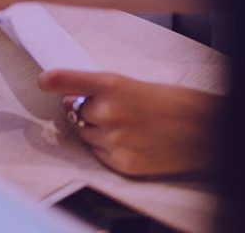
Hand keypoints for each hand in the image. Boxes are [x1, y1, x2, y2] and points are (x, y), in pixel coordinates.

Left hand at [39, 69, 220, 176]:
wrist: (201, 130)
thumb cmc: (168, 102)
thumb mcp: (131, 84)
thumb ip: (99, 89)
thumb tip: (69, 98)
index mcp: (112, 84)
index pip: (69, 79)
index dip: (53, 81)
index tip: (42, 81)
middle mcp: (108, 110)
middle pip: (76, 111)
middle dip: (86, 111)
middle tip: (113, 110)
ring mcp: (114, 139)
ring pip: (84, 135)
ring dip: (95, 131)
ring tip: (126, 127)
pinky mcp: (121, 164)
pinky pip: (98, 155)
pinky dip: (107, 150)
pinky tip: (130, 143)